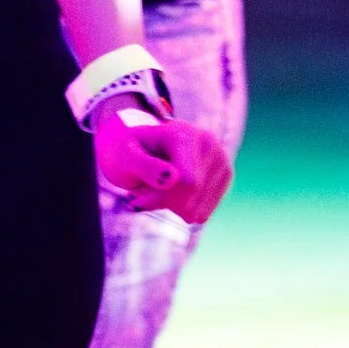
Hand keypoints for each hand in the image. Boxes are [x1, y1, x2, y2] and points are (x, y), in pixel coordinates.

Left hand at [90, 106, 231, 225]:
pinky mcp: (224, 178)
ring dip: (171, 207)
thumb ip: (144, 167)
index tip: (134, 199)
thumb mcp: (124, 157)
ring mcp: (221, 160)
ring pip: (198, 209)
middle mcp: (208, 143)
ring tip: (157, 189)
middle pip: (192, 195)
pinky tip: (172, 194)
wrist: (141, 147)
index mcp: (184, 134)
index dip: (161, 197)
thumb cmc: (128, 152)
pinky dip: (182, 210)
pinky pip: (202, 213)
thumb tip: (173, 179)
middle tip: (141, 193)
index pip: (187, 182)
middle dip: (163, 202)